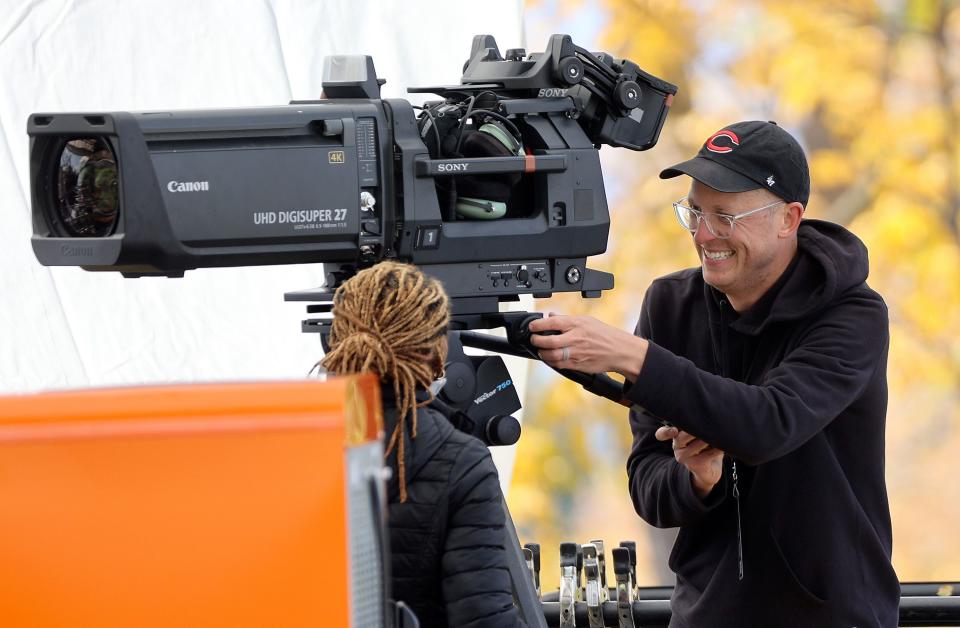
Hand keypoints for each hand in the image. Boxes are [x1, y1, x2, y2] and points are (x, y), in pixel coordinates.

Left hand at [527, 313, 647, 378]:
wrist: (620, 351)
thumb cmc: (604, 334)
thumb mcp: (587, 321)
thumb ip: (567, 319)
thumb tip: (551, 315)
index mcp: (577, 325)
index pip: (553, 323)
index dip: (538, 325)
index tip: (532, 326)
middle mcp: (576, 338)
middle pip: (550, 341)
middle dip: (537, 341)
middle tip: (534, 339)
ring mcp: (576, 353)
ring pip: (552, 355)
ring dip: (542, 353)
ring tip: (541, 350)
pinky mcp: (578, 365)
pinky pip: (559, 365)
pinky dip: (551, 362)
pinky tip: (550, 358)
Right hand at [655, 426, 723, 497]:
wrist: (710, 471)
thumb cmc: (706, 447)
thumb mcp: (700, 434)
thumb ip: (699, 426)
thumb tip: (707, 418)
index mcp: (676, 437)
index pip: (662, 434)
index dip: (666, 432)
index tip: (674, 430)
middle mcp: (676, 447)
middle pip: (681, 436)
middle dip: (696, 430)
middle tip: (708, 426)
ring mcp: (683, 457)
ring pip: (695, 445)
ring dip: (708, 440)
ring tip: (717, 436)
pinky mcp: (694, 464)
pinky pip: (706, 454)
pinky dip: (716, 450)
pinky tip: (722, 448)